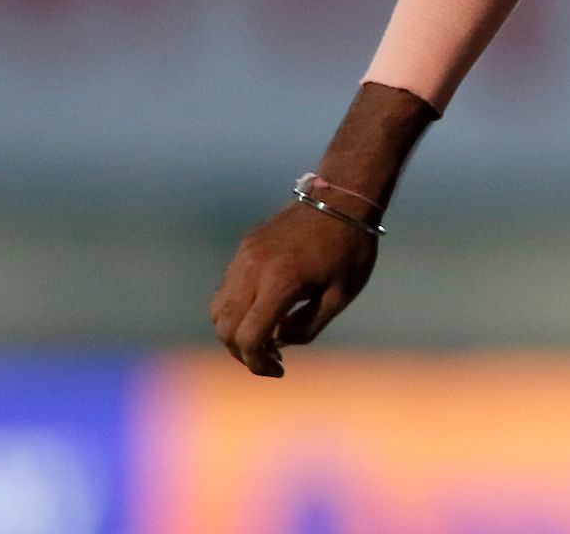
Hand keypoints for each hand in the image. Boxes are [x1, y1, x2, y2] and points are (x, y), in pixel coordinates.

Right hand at [209, 201, 378, 376]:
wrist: (343, 198)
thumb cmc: (350, 248)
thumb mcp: (340, 296)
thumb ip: (306, 327)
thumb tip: (276, 342)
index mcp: (280, 283)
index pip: (249, 338)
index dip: (258, 363)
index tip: (278, 371)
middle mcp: (254, 269)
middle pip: (226, 328)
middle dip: (243, 352)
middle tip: (270, 360)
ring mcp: (245, 256)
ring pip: (219, 308)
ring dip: (234, 331)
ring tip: (265, 337)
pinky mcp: (245, 246)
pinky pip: (227, 286)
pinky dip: (235, 308)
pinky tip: (263, 310)